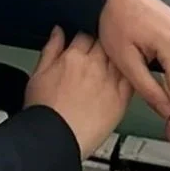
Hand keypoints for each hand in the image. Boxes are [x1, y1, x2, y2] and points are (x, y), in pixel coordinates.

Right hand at [24, 27, 132, 157]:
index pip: (85, 34)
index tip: (85, 43)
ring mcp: (109, 81)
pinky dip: (131, 74)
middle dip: (103, 45)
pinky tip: (126, 76)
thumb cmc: (44, 112)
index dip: (85, 37)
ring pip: (120, 58)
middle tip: (99, 54)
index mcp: (72, 57)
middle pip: (105, 43)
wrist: (54, 140)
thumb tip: (58, 31)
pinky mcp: (121, 99)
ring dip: (118, 58)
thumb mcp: (38, 74)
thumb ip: (51, 49)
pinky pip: (131, 78)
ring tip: (112, 65)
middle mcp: (94, 66)